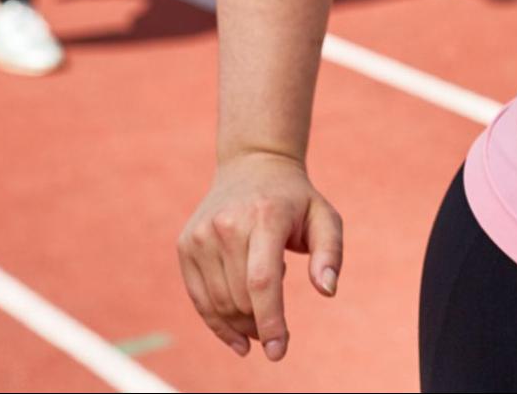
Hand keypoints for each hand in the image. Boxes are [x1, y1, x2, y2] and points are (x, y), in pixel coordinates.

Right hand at [178, 150, 342, 360]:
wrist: (253, 165)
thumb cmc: (295, 200)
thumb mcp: (325, 217)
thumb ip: (330, 254)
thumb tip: (327, 290)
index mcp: (265, 216)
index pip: (262, 280)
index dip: (270, 320)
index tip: (278, 351)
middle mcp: (227, 224)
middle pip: (240, 297)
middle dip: (260, 325)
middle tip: (276, 331)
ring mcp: (201, 234)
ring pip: (218, 302)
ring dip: (241, 325)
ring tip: (260, 320)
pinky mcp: (186, 244)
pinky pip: (198, 297)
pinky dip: (216, 323)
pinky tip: (237, 338)